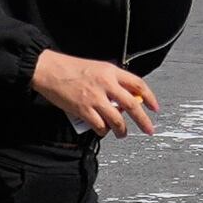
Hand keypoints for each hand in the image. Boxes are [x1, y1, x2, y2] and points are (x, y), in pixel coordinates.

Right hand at [30, 48, 158, 136]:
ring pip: (117, 120)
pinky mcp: (83, 109)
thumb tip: (123, 98)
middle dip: (143, 120)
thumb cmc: (69, 68)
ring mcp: (94, 98)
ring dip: (122, 130)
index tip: (154, 107)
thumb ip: (111, 81)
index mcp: (110, 71)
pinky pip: (99, 125)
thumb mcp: (96, 68)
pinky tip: (102, 131)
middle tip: (148, 129)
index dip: (149, 97)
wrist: (48, 70)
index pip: (138, 84)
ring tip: (122, 134)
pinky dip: (103, 131)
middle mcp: (106, 84)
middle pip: (132, 105)